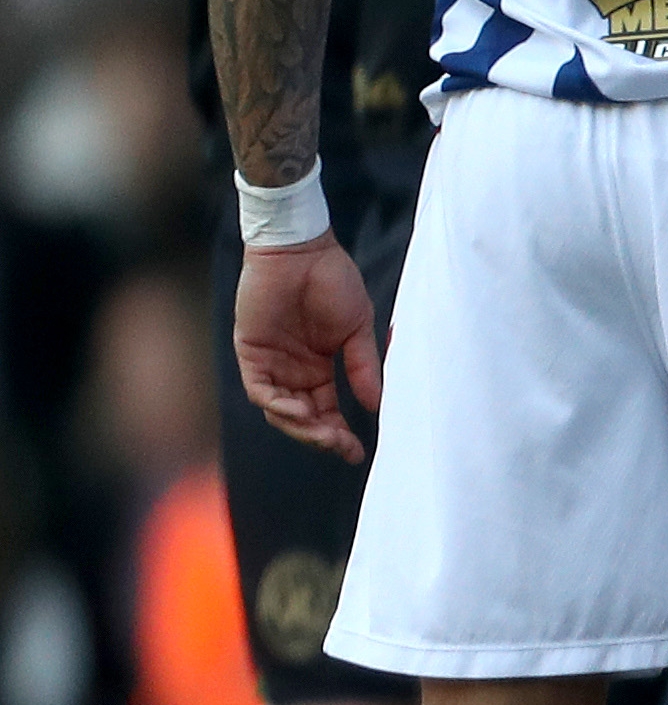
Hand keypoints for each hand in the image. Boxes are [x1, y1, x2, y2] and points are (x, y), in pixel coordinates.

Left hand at [234, 237, 382, 464]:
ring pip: (281, 411)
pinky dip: (279, 406)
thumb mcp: (357, 329)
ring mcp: (271, 364)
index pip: (327, 411)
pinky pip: (261, 392)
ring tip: (323, 431)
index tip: (358, 452)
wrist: (303, 252)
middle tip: (342, 447)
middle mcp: (293, 371)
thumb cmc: (333, 282)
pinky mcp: (252, 354)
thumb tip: (377, 406)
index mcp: (320, 367)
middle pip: (304, 418)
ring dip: (301, 426)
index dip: (341, 434)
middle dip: (323, 436)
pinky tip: (299, 411)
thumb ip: (363, 367)